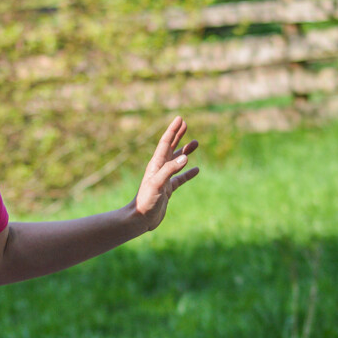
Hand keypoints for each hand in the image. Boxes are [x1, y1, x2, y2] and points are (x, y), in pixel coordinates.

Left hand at [133, 116, 198, 231]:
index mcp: (156, 164)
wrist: (140, 219)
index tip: (180, 119)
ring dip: (185, 151)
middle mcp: (159, 169)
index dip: (173, 130)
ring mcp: (164, 179)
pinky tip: (197, 169)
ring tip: (196, 143)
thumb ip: (171, 170)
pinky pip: (180, 178)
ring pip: (177, 161)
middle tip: (185, 124)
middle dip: (178, 135)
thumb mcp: (158, 183)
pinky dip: (188, 172)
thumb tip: (186, 158)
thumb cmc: (146, 201)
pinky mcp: (168, 189)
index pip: (165, 143)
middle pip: (170, 148)